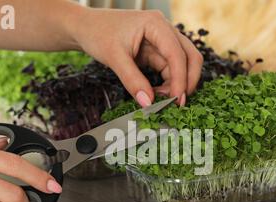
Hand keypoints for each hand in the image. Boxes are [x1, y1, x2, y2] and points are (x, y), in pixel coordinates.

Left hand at [70, 8, 203, 106]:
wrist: (85, 27)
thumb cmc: (97, 33)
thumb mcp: (114, 58)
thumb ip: (132, 80)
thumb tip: (148, 103)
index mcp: (155, 24)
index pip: (177, 53)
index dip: (180, 78)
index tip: (176, 100)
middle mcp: (164, 29)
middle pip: (190, 56)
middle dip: (188, 81)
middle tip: (178, 103)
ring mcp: (162, 40)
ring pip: (182, 65)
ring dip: (176, 84)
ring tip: (159, 99)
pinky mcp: (156, 51)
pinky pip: (169, 69)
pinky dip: (167, 84)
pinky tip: (155, 94)